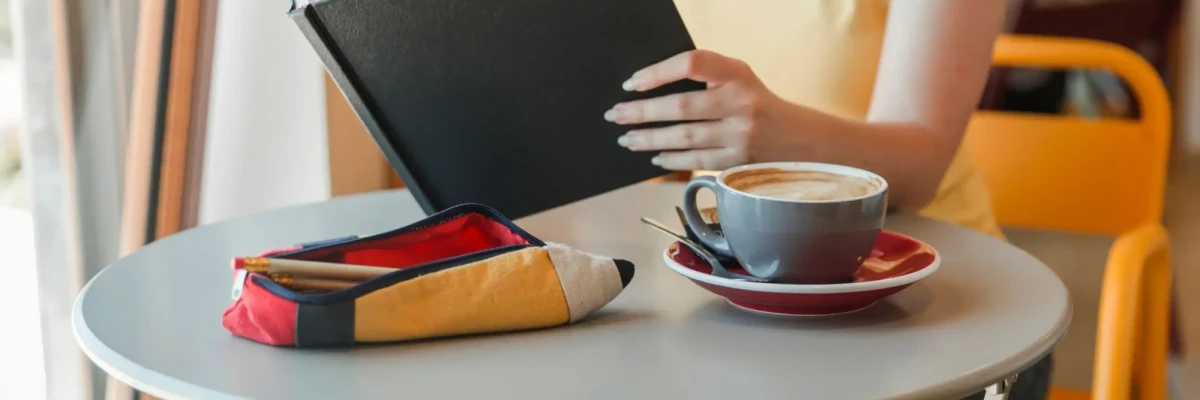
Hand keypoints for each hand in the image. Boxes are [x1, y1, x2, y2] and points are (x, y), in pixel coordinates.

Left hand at [606, 50, 810, 170]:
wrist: (798, 138)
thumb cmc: (755, 102)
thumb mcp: (738, 78)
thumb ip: (705, 76)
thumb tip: (650, 88)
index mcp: (738, 74)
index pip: (692, 63)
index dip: (658, 72)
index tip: (632, 83)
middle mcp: (741, 103)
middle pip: (682, 107)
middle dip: (642, 112)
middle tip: (616, 115)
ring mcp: (741, 135)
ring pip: (685, 138)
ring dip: (650, 139)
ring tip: (627, 138)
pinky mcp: (738, 162)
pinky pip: (696, 161)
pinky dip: (672, 159)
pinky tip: (655, 157)